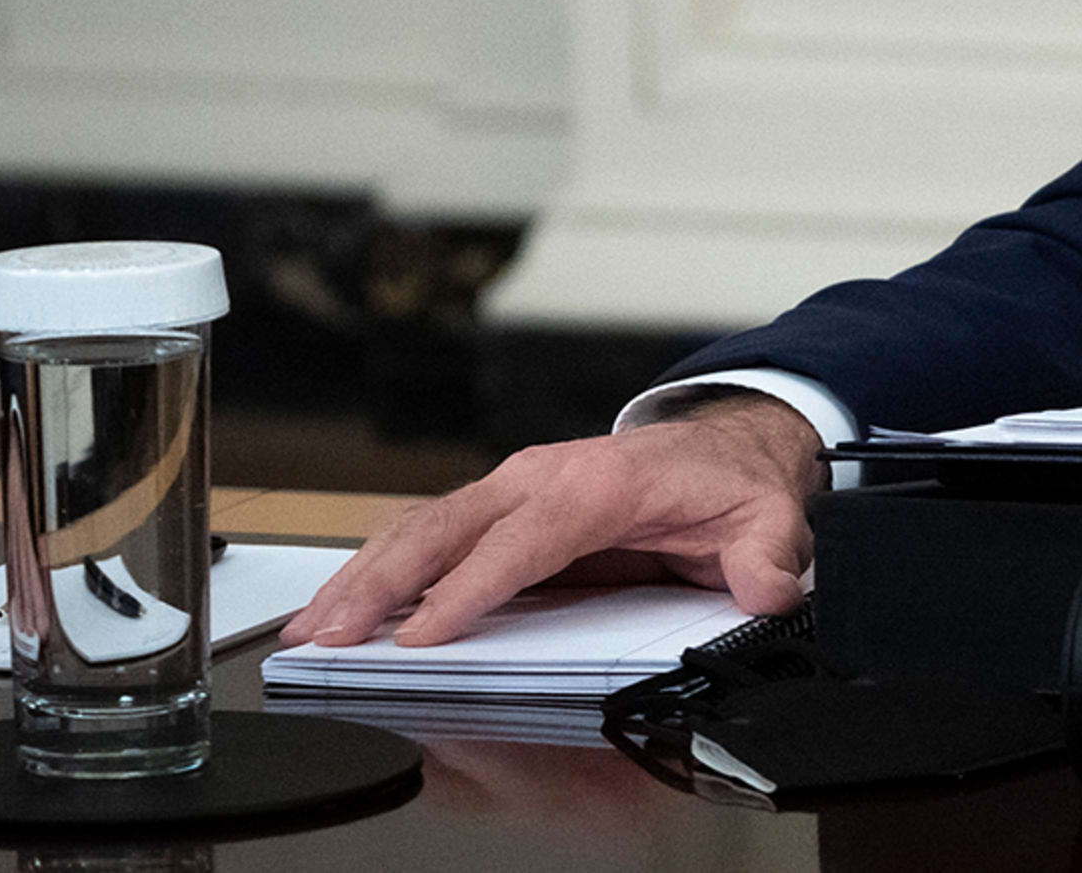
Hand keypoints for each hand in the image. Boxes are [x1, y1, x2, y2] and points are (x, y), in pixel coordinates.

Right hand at [277, 394, 825, 648]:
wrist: (724, 445)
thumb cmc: (730, 484)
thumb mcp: (766, 518)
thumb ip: (766, 556)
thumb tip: (768, 588)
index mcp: (601, 483)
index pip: (525, 538)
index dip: (471, 586)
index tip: (424, 634)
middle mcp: (543, 477)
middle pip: (447, 528)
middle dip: (383, 584)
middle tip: (330, 636)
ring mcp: (512, 488)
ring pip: (421, 529)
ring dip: (362, 579)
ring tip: (313, 629)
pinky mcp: (497, 507)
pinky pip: (428, 536)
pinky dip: (378, 569)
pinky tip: (343, 607)